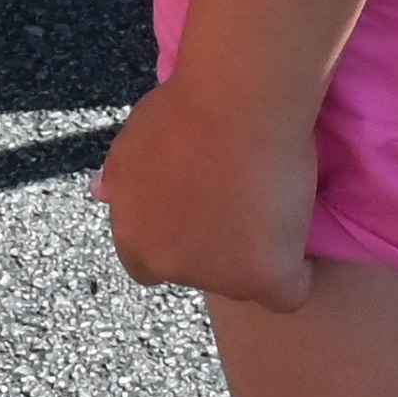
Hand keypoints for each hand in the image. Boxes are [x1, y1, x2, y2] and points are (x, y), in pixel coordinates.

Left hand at [99, 67, 318, 310]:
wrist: (235, 102)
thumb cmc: (186, 108)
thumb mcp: (134, 139)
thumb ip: (121, 175)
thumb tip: (100, 193)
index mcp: (132, 235)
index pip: (148, 265)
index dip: (178, 241)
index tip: (202, 213)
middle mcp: (167, 264)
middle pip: (200, 274)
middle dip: (216, 249)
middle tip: (240, 201)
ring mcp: (216, 277)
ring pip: (243, 283)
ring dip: (255, 254)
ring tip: (269, 200)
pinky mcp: (263, 278)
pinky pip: (287, 293)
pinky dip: (296, 271)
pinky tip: (297, 234)